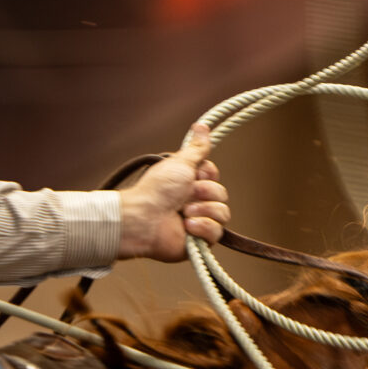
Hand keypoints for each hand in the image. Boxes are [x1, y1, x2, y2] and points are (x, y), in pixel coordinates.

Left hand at [117, 123, 230, 261]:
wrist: (144, 219)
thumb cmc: (156, 190)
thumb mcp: (180, 163)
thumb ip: (196, 148)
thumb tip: (202, 126)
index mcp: (189, 183)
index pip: (214, 175)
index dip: (207, 174)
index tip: (194, 174)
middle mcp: (195, 202)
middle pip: (222, 193)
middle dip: (205, 192)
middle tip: (187, 194)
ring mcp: (199, 222)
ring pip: (223, 213)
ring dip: (204, 210)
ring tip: (184, 213)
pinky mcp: (199, 242)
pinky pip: (217, 232)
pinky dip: (202, 227)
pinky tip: (186, 226)